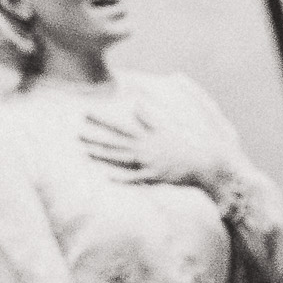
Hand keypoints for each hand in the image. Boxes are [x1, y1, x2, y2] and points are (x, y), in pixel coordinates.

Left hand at [80, 106, 228, 192]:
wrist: (205, 161)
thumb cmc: (186, 143)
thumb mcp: (168, 127)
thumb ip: (151, 117)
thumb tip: (137, 104)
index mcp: (147, 135)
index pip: (120, 125)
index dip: (102, 119)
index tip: (86, 112)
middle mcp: (145, 148)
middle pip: (115, 142)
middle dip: (95, 137)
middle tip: (77, 133)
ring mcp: (149, 163)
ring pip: (120, 158)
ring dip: (102, 155)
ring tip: (85, 150)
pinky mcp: (155, 177)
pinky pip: (135, 178)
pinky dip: (121, 178)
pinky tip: (105, 176)